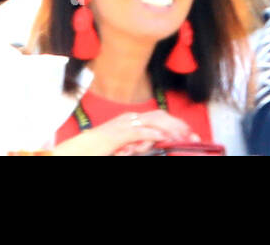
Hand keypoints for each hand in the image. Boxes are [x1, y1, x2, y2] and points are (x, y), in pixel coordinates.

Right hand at [52, 109, 198, 156]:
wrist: (74, 152)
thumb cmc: (96, 151)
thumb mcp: (123, 148)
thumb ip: (138, 145)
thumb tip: (154, 143)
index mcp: (131, 121)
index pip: (160, 118)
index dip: (178, 125)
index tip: (191, 135)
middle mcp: (129, 119)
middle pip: (162, 116)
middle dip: (180, 126)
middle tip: (194, 137)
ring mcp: (123, 125)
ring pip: (154, 121)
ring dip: (172, 129)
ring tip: (184, 138)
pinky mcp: (117, 134)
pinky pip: (139, 131)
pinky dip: (152, 134)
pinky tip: (161, 139)